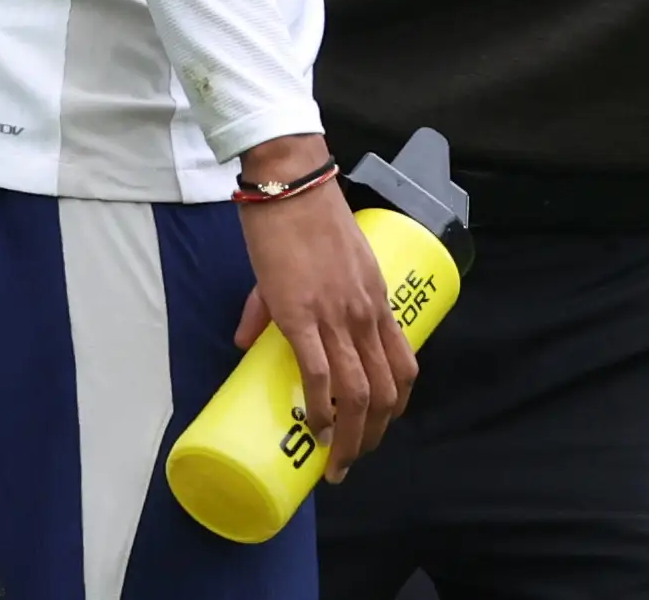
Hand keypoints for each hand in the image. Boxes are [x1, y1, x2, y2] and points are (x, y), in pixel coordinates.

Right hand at [231, 143, 415, 482]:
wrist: (290, 185)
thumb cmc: (302, 219)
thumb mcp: (315, 266)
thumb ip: (285, 304)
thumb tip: (244, 341)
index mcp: (375, 302)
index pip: (404, 365)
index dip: (397, 405)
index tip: (379, 427)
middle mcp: (365, 314)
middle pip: (385, 390)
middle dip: (373, 435)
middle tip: (352, 460)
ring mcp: (336, 317)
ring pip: (358, 392)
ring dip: (352, 436)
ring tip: (336, 462)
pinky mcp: (301, 316)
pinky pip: (318, 375)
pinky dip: (319, 409)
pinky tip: (314, 429)